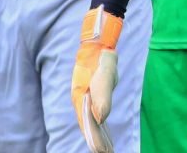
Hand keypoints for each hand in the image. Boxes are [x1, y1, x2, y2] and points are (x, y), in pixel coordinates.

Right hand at [70, 6, 122, 152]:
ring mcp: (84, 95)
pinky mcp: (90, 91)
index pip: (87, 123)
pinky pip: (93, 111)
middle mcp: (81, 98)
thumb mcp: (105, 79)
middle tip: (105, 152)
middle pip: (88, 123)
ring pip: (90, 118)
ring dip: (96, 132)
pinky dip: (97, 122)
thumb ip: (103, 98)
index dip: (93, 138)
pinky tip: (101, 126)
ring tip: (105, 146)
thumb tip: (101, 119)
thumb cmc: (102, 60)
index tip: (100, 152)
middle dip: (95, 139)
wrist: (97, 44)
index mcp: (81, 97)